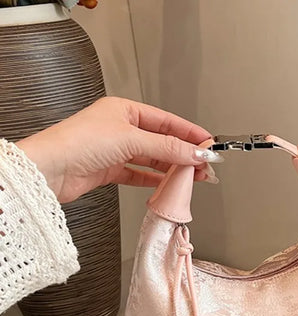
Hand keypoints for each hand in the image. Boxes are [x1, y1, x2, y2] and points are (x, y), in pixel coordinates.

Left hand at [15, 96, 221, 202]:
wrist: (50, 170)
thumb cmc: (79, 143)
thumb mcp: (131, 138)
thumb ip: (167, 147)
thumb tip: (195, 152)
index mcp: (125, 110)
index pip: (166, 121)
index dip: (189, 133)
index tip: (208, 144)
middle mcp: (121, 129)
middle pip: (161, 141)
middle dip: (184, 153)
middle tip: (205, 165)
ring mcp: (115, 150)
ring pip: (152, 158)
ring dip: (172, 168)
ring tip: (192, 176)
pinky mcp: (110, 170)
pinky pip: (139, 174)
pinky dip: (155, 179)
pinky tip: (168, 184)